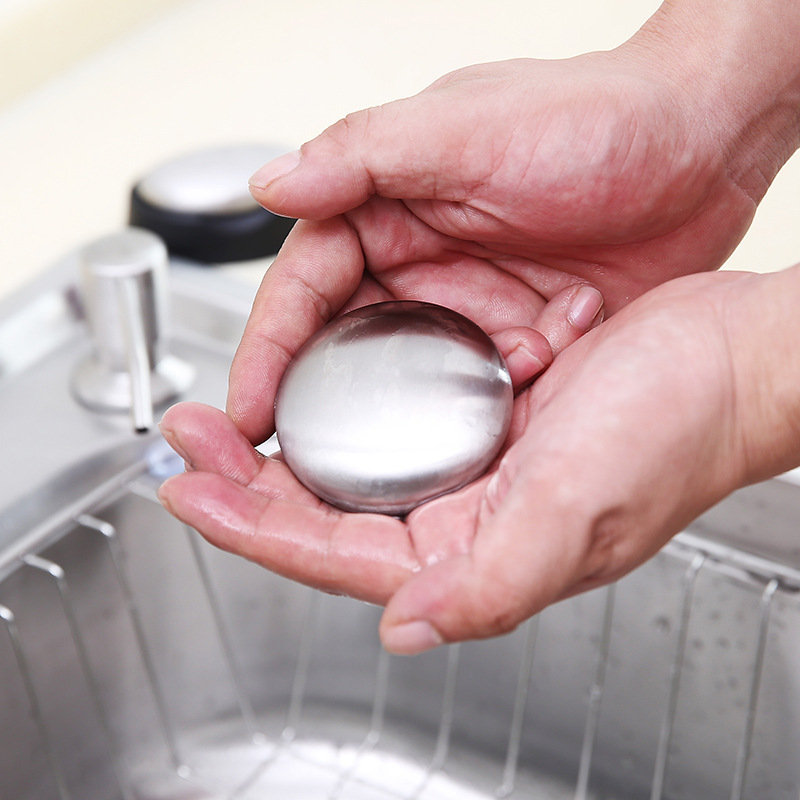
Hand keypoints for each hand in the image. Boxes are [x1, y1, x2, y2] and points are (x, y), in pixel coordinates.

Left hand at [158, 267, 799, 654]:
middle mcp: (466, 517)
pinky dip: (344, 406)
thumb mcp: (579, 509)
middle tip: (189, 443)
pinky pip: (393, 421)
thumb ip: (492, 581)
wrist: (726, 361)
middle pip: (328, 513)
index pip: (333, 553)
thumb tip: (406, 629)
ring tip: (229, 418)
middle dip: (247, 485)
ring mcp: (474, 469)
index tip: (188, 491)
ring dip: (286, 443)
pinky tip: (318, 385)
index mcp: (475, 550)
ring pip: (353, 468)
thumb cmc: (678, 428)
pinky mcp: (487, 422)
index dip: (251, 528)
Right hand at [230, 48, 764, 443]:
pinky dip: (489, 396)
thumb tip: (272, 184)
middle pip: (341, 348)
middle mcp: (418, 265)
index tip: (245, 413)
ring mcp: (467, 307)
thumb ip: (363, 157)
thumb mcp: (468, 128)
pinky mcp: (514, 337)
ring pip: (409, 379)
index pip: (302, 290)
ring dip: (408, 410)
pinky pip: (479, 387)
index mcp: (385, 211)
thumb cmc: (593, 116)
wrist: (701, 147)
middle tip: (283, 462)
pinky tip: (513, 385)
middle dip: (315, 405)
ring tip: (397, 440)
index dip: (267, 353)